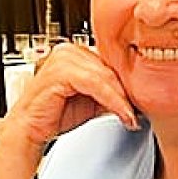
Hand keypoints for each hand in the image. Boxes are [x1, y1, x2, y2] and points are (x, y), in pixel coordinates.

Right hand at [3, 43, 138, 150]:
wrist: (31, 129)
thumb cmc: (56, 113)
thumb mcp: (95, 101)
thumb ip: (114, 93)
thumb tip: (141, 96)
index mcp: (78, 52)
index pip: (113, 63)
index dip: (130, 83)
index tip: (146, 101)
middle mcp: (71, 50)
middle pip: (111, 68)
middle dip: (129, 92)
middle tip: (143, 111)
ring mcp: (64, 58)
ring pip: (106, 77)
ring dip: (123, 99)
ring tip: (132, 116)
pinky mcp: (61, 71)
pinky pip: (96, 84)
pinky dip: (113, 100)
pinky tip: (122, 113)